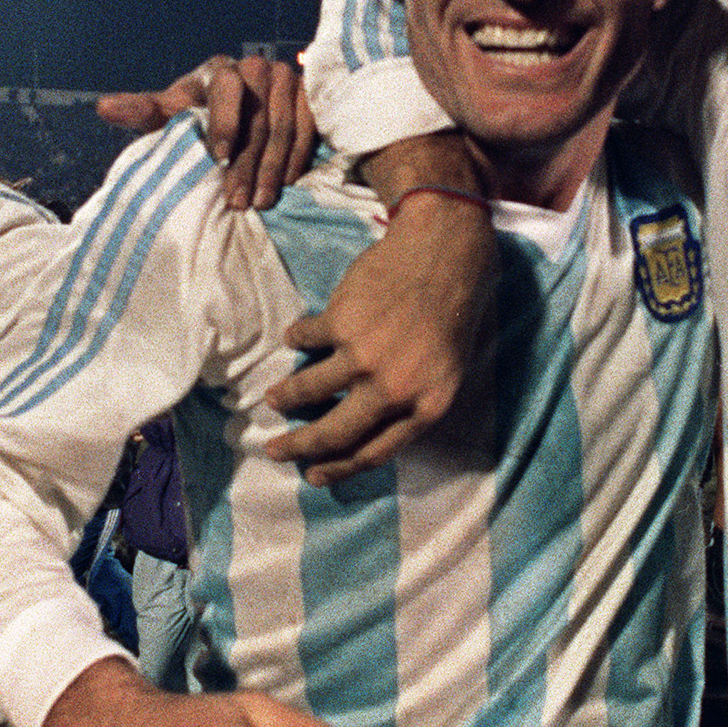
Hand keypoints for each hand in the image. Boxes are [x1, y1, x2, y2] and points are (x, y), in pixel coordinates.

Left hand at [96, 55, 315, 209]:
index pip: (225, 89)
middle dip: (246, 164)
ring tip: (260, 202)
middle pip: (255, 117)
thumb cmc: (198, 117)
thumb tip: (102, 107)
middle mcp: (255, 68)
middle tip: (237, 202)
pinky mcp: (309, 97)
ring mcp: (287, 79)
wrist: (242, 112)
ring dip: (271, 168)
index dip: (224, 122)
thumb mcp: (170, 114)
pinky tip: (286, 184)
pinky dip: (296, 157)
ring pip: (282, 126)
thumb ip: (141, 111)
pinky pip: (308, 127)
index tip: (218, 158)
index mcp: (218, 70)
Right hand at [266, 141, 496, 486]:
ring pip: (309, 390)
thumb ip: (413, 403)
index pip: (374, 452)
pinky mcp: (341, 322)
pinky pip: (306, 340)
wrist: (445, 251)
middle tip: (275, 451)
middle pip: (335, 432)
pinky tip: (295, 338)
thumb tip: (366, 431)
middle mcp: (393, 388)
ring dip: (286, 397)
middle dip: (299, 447)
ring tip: (274, 399)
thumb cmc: (453, 311)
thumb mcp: (449, 370)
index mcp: (426, 406)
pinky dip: (297, 339)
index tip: (314, 474)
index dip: (339, 468)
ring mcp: (364, 355)